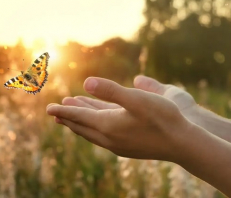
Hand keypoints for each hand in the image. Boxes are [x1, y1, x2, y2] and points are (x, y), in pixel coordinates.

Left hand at [47, 77, 192, 161]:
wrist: (181, 144)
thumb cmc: (162, 118)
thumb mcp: (136, 99)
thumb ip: (111, 91)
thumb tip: (86, 83)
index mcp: (108, 125)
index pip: (79, 117)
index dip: (63, 111)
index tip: (48, 108)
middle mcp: (109, 138)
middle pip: (82, 126)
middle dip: (68, 118)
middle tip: (55, 112)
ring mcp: (117, 145)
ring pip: (91, 132)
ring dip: (80, 124)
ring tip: (71, 117)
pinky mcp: (126, 147)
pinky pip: (102, 137)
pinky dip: (93, 129)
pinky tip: (97, 128)